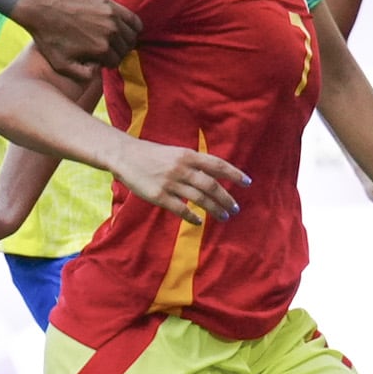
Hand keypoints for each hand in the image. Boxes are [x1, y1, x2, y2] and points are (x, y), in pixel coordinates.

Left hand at [19, 0, 138, 78]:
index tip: (98, 59)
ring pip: (132, 34)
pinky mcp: (108, 3)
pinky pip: (132, 18)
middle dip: (117, 52)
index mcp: (101, 49)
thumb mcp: (61, 65)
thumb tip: (99, 72)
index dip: (107, 63)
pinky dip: (133, 26)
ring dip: (125, 40)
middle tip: (105, 50)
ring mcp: (111, 16)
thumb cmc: (49, 37)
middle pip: (125, 48)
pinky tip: (124, 28)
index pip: (116, 61)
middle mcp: (110, 32)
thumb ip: (82, 75)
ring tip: (113, 40)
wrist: (41, 7)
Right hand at [117, 141, 248, 225]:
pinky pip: (180, 209)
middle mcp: (181, 168)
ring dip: (214, 209)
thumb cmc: (152, 154)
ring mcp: (170, 182)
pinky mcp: (158, 196)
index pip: (217, 164)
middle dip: (226, 198)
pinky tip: (199, 221)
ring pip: (199, 198)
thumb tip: (214, 174)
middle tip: (235, 208)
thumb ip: (193, 162)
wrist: (124, 155)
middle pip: (211, 185)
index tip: (247, 182)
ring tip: (224, 216)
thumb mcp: (175, 152)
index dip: (234, 173)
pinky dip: (192, 216)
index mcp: (187, 155)